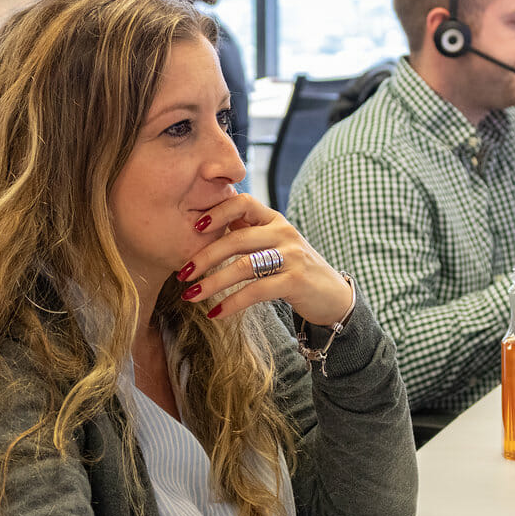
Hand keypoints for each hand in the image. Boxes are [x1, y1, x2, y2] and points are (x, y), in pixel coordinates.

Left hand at [175, 194, 351, 325]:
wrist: (332, 295)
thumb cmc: (294, 269)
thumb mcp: (274, 244)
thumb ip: (248, 234)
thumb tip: (205, 227)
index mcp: (275, 219)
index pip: (243, 202)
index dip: (218, 211)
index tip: (195, 227)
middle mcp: (284, 233)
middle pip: (236, 239)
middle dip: (205, 256)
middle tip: (182, 273)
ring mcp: (292, 256)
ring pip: (243, 266)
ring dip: (213, 283)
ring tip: (191, 296)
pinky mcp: (296, 281)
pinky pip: (256, 291)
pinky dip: (232, 303)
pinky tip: (216, 313)